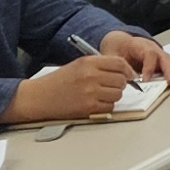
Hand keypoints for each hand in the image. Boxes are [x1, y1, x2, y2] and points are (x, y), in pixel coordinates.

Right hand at [8, 52, 136, 123]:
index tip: (129, 75)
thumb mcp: (79, 65)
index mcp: (89, 62)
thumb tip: (124, 71)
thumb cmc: (59, 81)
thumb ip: (100, 66)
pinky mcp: (89, 107)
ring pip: (118, 94)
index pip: (120, 63)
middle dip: (121, 84)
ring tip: (101, 95)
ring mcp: (90, 92)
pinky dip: (106, 107)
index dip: (128, 70)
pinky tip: (96, 103)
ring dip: (113, 96)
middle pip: (121, 80)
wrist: (40, 96)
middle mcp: (91, 75)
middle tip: (112, 86)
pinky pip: (110, 107)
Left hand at [107, 28, 169, 89]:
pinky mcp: (163, 60)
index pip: (149, 54)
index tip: (145, 80)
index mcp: (139, 45)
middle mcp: (153, 48)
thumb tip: (126, 78)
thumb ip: (118, 66)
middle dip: (169, 70)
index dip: (148, 67)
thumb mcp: (112, 55)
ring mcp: (159, 53)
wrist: (121, 43)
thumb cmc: (117, 50)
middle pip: (164, 57)